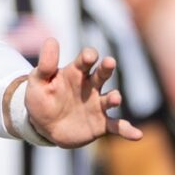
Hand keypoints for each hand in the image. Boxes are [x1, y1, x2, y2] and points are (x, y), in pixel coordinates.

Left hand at [22, 39, 144, 146]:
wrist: (44, 127)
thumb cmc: (41, 100)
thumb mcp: (37, 82)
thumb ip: (45, 64)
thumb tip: (51, 40)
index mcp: (76, 73)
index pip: (85, 60)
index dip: (88, 57)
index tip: (88, 57)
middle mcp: (90, 86)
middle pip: (102, 74)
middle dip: (106, 68)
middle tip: (109, 63)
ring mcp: (97, 105)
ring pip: (111, 98)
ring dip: (114, 98)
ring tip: (115, 99)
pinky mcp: (101, 124)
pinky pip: (116, 126)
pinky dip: (127, 130)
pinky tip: (137, 134)